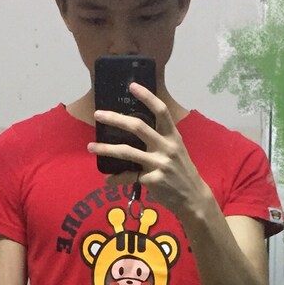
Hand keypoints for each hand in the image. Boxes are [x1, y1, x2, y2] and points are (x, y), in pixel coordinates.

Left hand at [89, 83, 210, 222]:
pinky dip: (116, 179)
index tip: (132, 86)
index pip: (161, 111)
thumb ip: (160, 139)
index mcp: (173, 136)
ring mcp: (159, 164)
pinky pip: (129, 177)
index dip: (147, 96)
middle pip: (138, 127)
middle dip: (115, 119)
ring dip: (106, 149)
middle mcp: (167, 147)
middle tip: (98, 114)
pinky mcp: (153, 180)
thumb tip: (136, 128)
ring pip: (127, 152)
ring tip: (91, 147)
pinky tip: (107, 180)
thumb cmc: (181, 171)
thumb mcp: (177, 150)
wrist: (193, 198)